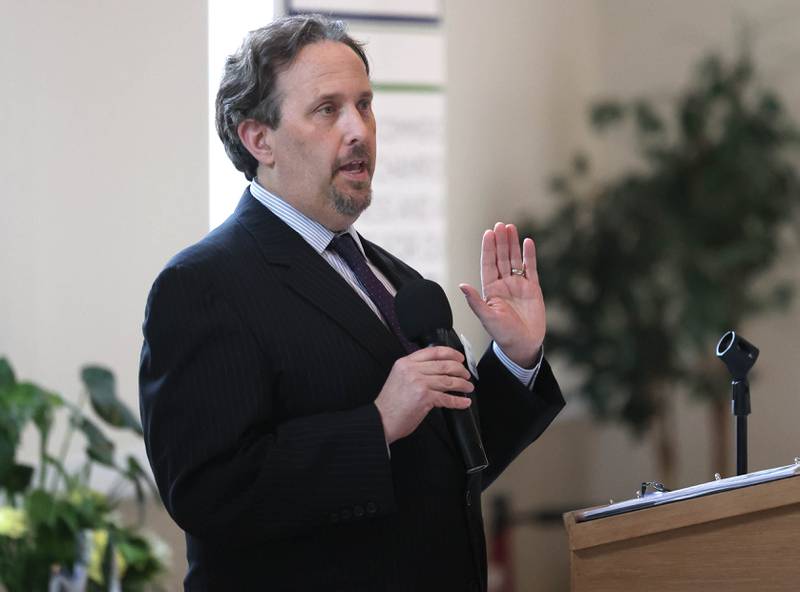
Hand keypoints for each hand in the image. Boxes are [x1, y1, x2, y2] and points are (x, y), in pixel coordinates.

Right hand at [375, 346, 472, 444]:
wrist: (381, 419)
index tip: (459, 358)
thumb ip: (415, 370)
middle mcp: (412, 370)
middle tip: (466, 375)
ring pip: (448, 380)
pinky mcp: (424, 398)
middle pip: (444, 365)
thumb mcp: (399, 377)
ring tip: (468, 387)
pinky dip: (458, 401)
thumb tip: (437, 370)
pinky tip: (464, 402)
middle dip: (460, 370)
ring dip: (462, 384)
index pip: (433, 351)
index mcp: (405, 362)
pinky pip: (447, 398)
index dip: (450, 353)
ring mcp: (419, 383)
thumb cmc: (390, 403)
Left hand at [459, 222, 545, 367]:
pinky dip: (529, 256)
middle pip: (501, 258)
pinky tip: (527, 242)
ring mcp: (518, 285)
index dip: (488, 249)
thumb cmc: (502, 334)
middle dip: (500, 242)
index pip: (488, 264)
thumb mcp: (487, 317)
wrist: (523, 345)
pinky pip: (530, 269)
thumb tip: (461, 285)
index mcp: (490, 290)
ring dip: (512, 244)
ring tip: (510, 227)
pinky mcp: (533, 289)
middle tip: (500, 225)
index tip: (488, 233)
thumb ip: (475, 301)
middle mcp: (503, 285)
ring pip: (514, 260)